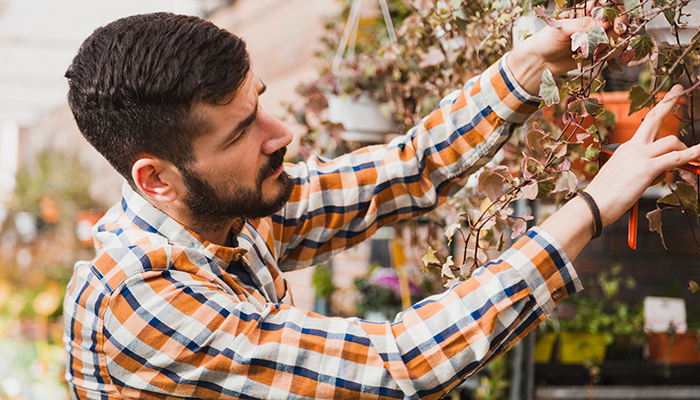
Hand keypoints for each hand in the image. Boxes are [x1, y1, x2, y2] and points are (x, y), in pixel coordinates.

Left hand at [508, 1, 628, 94]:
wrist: (540, 62)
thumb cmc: (546, 41)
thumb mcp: (562, 29)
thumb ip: (582, 25)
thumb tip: (603, 23)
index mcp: (587, 12)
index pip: (609, 5)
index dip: (616, 11)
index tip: (614, 23)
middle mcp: (595, 23)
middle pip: (619, 21)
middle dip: (619, 28)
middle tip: (611, 35)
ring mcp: (598, 38)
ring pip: (617, 38)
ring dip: (609, 45)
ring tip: (590, 51)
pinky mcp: (598, 52)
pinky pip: (612, 52)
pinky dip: (610, 55)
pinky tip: (598, 57)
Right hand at [585, 85, 699, 226]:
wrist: (592, 204)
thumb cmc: (603, 196)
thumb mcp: (620, 177)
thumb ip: (639, 171)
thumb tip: (658, 173)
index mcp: (625, 149)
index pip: (646, 128)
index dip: (658, 113)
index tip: (666, 99)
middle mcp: (633, 147)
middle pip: (653, 118)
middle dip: (668, 103)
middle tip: (678, 90)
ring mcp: (640, 156)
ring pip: (672, 141)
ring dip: (687, 149)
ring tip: (692, 162)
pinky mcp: (647, 168)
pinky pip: (675, 158)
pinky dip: (692, 154)